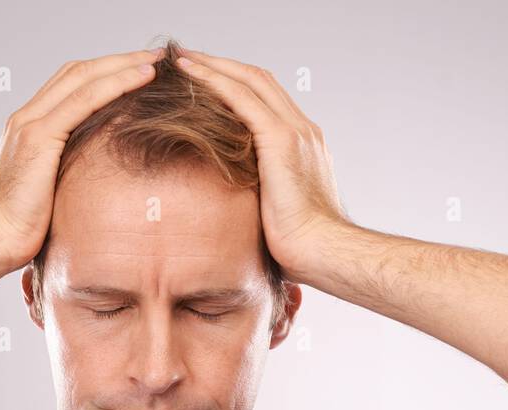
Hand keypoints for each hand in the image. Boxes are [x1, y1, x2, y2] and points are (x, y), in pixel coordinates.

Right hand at [0, 49, 161, 273]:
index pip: (69, 86)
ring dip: (123, 64)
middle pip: (77, 72)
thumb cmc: (18, 233)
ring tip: (157, 60)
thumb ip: (66, 180)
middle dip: (118, 60)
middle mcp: (26, 119)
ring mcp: (30, 124)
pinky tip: (142, 78)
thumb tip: (95, 187)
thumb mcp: (49, 197)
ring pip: (83, 78)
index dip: (104, 73)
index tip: (138, 71)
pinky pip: (84, 99)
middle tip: (156, 56)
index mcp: (26, 130)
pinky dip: (116, 83)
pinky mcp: (38, 138)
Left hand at [174, 49, 347, 284]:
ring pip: (250, 81)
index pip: (268, 100)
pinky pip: (243, 99)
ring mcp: (295, 132)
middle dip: (223, 66)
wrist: (323, 252)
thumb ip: (263, 199)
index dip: (237, 85)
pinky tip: (192, 74)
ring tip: (183, 59)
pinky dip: (215, 81)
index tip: (207, 81)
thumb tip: (239, 211)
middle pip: (260, 81)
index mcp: (305, 145)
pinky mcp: (282, 140)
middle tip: (188, 59)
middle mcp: (303, 130)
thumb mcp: (279, 215)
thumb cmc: (302, 248)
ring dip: (215, 66)